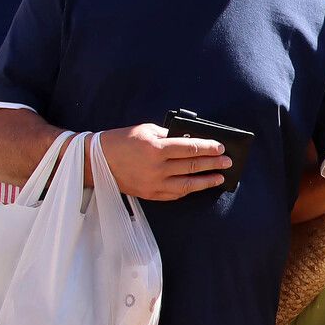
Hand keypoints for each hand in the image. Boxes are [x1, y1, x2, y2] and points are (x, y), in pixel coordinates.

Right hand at [97, 123, 230, 199]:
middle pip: (192, 166)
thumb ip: (169, 135)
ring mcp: (154, 184)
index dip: (209, 148)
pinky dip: (190, 189)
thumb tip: (192, 140)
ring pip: (188, 184)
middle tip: (228, 162)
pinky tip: (200, 185)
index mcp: (156, 148)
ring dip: (207, 181)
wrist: (96, 161)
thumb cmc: (122, 141)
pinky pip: (176, 194)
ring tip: (220, 177)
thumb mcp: (146, 130)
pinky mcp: (150, 194)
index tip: (221, 147)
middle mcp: (156, 168)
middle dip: (213, 163)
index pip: (190, 148)